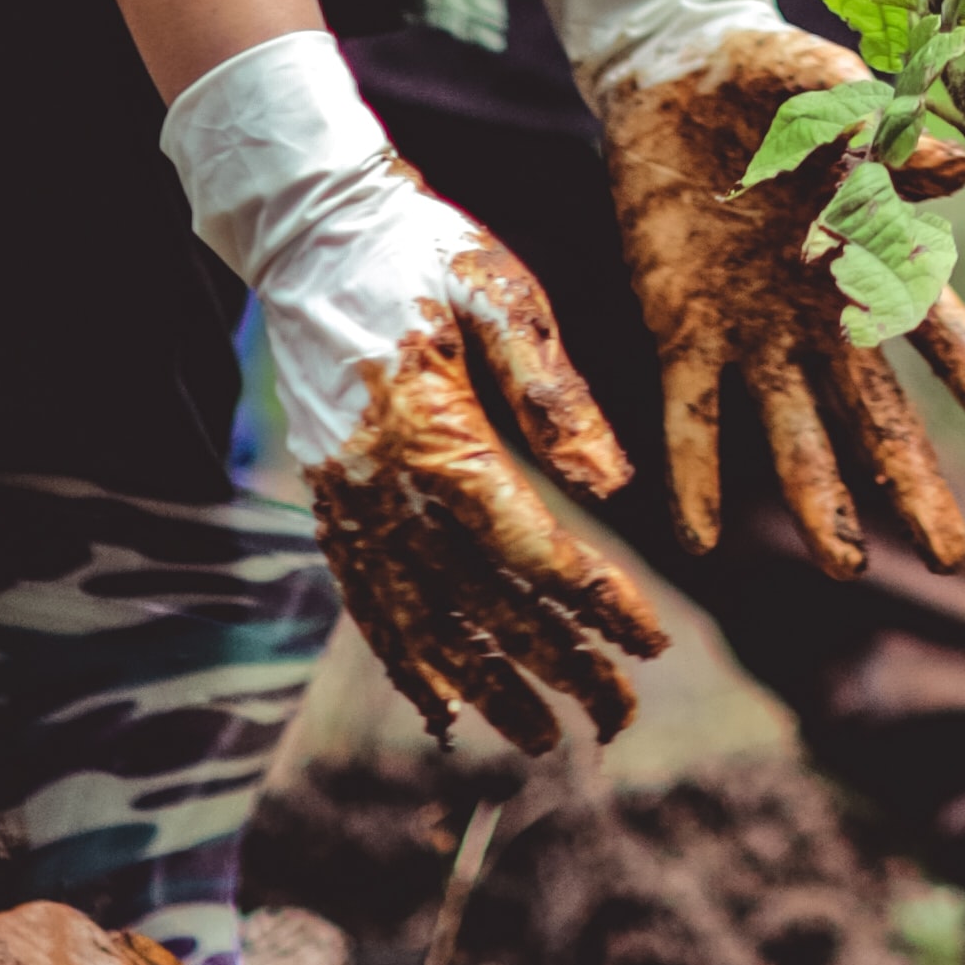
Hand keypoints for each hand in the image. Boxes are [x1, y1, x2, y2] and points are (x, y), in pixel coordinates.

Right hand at [159, 33, 662, 755]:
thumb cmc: (423, 248)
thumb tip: (615, 489)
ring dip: (485, 685)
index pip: (528, 547)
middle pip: (480, 603)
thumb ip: (555, 396)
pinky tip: (443, 704)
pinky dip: (407, 660)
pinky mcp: (331, 500)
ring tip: (546, 736)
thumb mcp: (501, 294)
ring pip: (421, 622)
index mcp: (434, 435)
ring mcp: (347, 502)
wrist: (311, 228)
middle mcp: (382, 488)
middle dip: (557, 664)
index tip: (654, 641)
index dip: (594, 602)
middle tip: (622, 715)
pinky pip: (368, 601)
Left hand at [526, 0, 964, 578]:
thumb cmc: (767, 75)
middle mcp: (820, 310)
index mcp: (868, 251)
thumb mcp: (820, 83)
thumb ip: (876, 124)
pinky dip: (697, 474)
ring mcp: (752, 330)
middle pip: (875, 412)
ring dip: (817, 498)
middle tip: (948, 557)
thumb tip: (950, 171)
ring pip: (793, 432)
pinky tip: (702, 538)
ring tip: (844, 569)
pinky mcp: (682, 331)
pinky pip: (692, 414)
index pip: (939, 334)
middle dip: (911, 482)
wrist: (671, 71)